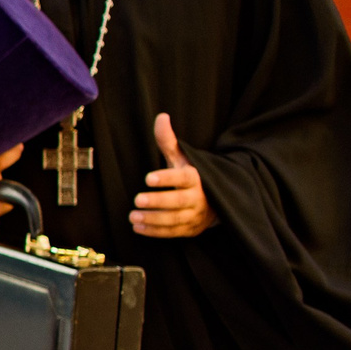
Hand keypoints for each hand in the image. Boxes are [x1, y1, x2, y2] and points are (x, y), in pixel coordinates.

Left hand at [131, 112, 215, 236]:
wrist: (217, 200)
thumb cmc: (191, 176)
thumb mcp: (182, 158)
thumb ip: (169, 141)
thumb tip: (161, 116)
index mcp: (196, 178)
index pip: (183, 178)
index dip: (166, 178)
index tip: (148, 178)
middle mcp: (198, 198)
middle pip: (178, 202)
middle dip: (157, 202)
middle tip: (137, 199)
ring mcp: (195, 215)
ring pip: (174, 220)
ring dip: (153, 219)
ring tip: (132, 216)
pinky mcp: (190, 229)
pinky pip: (173, 233)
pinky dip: (155, 232)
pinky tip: (138, 227)